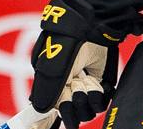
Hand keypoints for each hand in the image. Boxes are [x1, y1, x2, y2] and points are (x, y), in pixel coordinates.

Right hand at [29, 0, 124, 128]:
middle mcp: (70, 90)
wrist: (92, 28)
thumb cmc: (68, 42)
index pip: (57, 111)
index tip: (63, 107)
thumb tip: (39, 110)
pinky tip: (98, 83)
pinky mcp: (103, 84)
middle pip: (73, 114)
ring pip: (87, 112)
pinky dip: (100, 96)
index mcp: (54, 86)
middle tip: (76, 82)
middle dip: (74, 103)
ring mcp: (87, 88)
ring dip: (87, 98)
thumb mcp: (51, 64)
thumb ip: (45, 89)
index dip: (62, 113)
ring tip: (86, 80)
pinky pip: (102, 103)